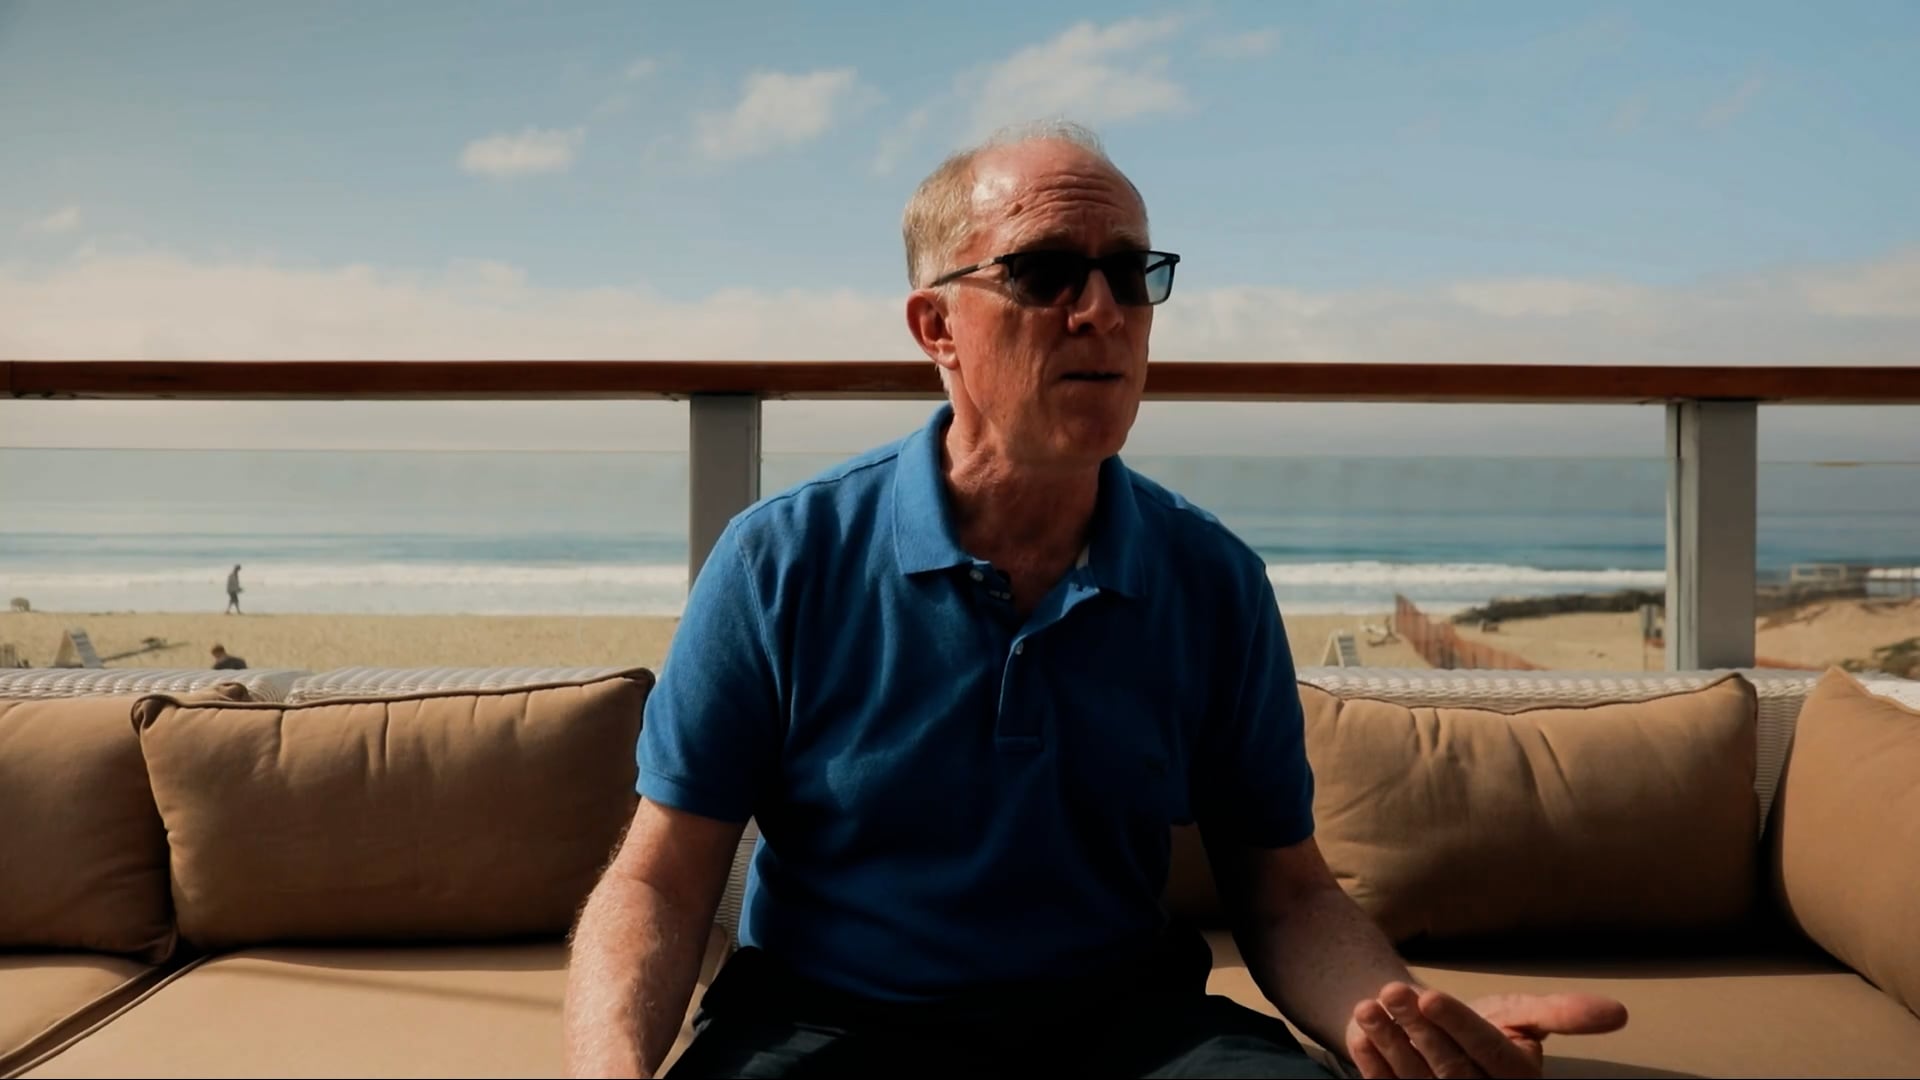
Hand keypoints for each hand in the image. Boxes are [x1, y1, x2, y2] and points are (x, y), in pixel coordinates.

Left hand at [1344, 981, 1627, 1077]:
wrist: (1441, 1032)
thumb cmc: (1487, 1024)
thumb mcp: (1523, 1014)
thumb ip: (1562, 1014)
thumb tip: (1619, 1012)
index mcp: (1516, 1079)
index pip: (1488, 1052)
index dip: (1459, 1025)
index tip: (1431, 995)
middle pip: (1448, 1065)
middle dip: (1417, 1028)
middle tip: (1391, 992)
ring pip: (1416, 1077)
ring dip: (1389, 1041)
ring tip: (1369, 1005)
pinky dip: (1372, 1061)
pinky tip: (1359, 1032)